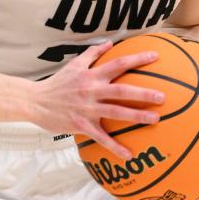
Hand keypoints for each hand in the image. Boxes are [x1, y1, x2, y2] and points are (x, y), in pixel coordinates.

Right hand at [30, 41, 164, 159]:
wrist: (35, 101)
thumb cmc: (57, 83)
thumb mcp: (74, 64)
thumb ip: (93, 54)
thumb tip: (110, 43)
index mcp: (91, 75)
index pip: (118, 64)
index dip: (137, 59)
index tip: (155, 57)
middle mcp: (91, 90)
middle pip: (121, 90)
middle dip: (143, 93)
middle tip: (163, 96)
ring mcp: (87, 109)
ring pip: (116, 112)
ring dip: (137, 116)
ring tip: (155, 119)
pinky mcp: (82, 126)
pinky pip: (101, 138)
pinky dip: (115, 147)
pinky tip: (129, 155)